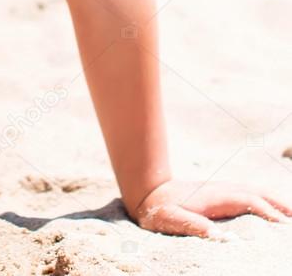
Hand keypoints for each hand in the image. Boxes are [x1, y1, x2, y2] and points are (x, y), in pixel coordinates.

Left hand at [131, 178, 291, 236]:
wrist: (148, 189)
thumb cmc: (159, 209)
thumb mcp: (171, 219)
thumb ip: (192, 224)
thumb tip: (217, 235)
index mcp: (215, 196)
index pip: (248, 201)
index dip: (267, 211)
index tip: (283, 225)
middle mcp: (221, 190)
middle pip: (256, 193)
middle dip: (277, 204)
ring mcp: (221, 190)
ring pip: (254, 192)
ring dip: (273, 201)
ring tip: (290, 215)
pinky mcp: (218, 195)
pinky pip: (247, 195)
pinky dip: (263, 201)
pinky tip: (269, 210)